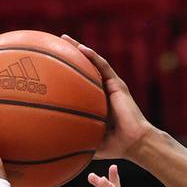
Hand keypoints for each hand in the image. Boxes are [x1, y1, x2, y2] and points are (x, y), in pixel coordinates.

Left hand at [61, 35, 152, 159]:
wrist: (135, 142)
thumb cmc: (116, 146)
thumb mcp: (91, 142)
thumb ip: (77, 141)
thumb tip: (58, 147)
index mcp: (97, 103)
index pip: (80, 85)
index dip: (67, 76)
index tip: (50, 71)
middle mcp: (104, 92)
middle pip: (84, 69)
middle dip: (70, 57)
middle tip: (54, 48)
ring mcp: (111, 86)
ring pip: (93, 62)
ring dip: (79, 49)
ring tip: (64, 39)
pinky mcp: (118, 85)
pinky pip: (103, 66)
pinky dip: (92, 56)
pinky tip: (81, 48)